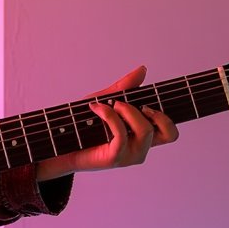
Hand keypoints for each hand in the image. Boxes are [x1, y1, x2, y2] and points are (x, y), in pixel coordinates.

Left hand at [36, 66, 178, 181]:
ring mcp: (129, 156)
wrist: (58, 143)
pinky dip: (109, 116)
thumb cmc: (81, 123)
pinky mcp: (114, 158)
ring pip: (146, 130)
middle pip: (169, 133)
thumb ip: (125, 87)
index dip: (170, 116)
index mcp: (141, 136)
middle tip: (129, 103)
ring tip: (109, 104)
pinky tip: (97, 108)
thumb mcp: (105, 99)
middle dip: (155, 112)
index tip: (149, 101)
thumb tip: (143, 69)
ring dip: (127, 110)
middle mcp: (139, 148)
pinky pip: (122, 133)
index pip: (170, 132)